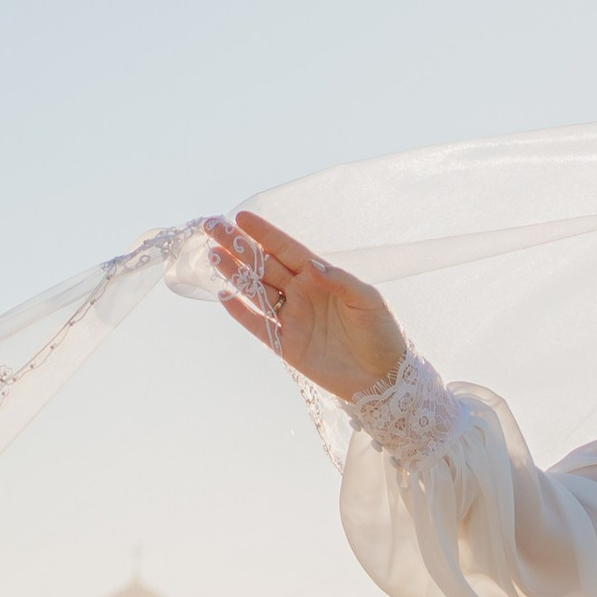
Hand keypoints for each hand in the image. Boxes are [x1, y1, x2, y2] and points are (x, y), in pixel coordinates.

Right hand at [206, 211, 406, 404]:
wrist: (383, 378)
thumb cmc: (381, 334)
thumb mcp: (368, 301)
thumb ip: (340, 281)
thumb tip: (311, 265)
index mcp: (321, 277)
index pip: (287, 249)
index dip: (264, 234)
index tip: (241, 217)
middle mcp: (302, 293)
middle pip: (264, 265)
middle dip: (239, 246)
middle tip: (213, 227)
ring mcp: (292, 318)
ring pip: (257, 291)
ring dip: (235, 274)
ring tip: (213, 255)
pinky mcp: (286, 345)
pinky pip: (259, 325)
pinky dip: (241, 312)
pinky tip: (224, 296)